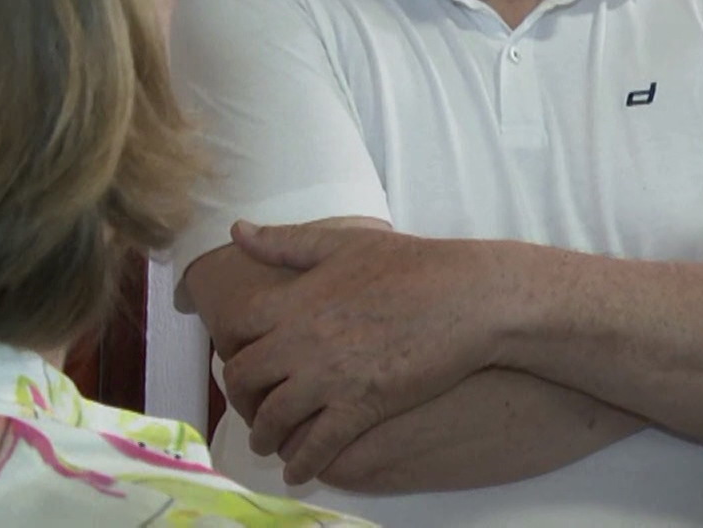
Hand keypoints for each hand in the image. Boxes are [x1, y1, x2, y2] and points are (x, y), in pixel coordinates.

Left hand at [219, 220, 499, 484]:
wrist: (469, 296)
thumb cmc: (414, 264)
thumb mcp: (347, 243)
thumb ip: (287, 242)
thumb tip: (237, 230)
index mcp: (297, 299)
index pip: (236, 329)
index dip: (233, 347)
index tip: (245, 359)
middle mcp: (303, 340)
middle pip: (243, 378)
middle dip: (240, 398)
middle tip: (252, 406)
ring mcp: (330, 376)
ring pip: (272, 418)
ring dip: (263, 435)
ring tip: (270, 442)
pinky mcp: (361, 406)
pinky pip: (315, 446)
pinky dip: (301, 464)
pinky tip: (301, 471)